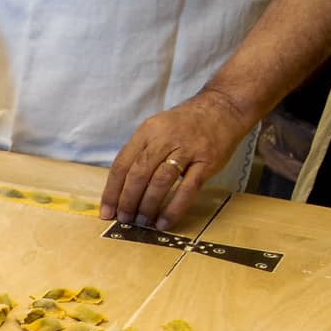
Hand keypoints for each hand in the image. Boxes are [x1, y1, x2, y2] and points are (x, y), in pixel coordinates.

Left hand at [100, 90, 252, 229]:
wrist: (223, 107)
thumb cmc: (185, 124)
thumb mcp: (157, 129)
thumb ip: (140, 153)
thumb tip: (121, 190)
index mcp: (147, 131)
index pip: (122, 164)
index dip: (112, 191)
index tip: (106, 212)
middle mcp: (164, 139)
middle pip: (138, 174)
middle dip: (127, 201)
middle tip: (124, 219)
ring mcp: (187, 149)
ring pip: (160, 182)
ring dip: (147, 206)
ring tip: (141, 222)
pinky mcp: (206, 161)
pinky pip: (187, 189)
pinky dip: (173, 208)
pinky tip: (164, 222)